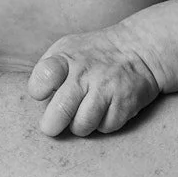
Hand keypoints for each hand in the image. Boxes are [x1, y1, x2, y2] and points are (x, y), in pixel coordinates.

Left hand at [28, 27, 161, 136]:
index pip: (44, 76)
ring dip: (79, 125)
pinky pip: (105, 128)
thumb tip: (39, 103)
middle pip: (60, 111)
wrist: (139, 48)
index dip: (38, 90)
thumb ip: (48, 70)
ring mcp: (107, 89)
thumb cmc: (94, 54)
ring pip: (81, 126)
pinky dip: (102, 124)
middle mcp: (86, 73)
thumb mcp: (67, 49)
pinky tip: (104, 111)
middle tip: (53, 125)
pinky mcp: (125, 104)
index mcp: (67, 57)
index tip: (42, 93)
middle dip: (52, 125)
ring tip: (82, 114)